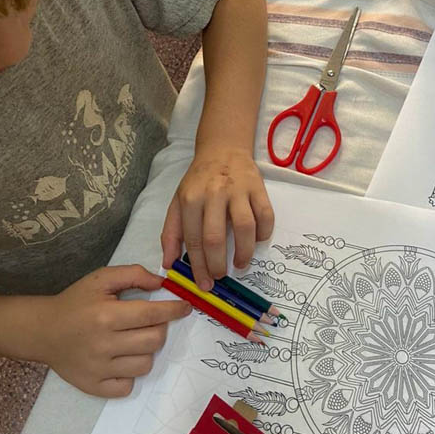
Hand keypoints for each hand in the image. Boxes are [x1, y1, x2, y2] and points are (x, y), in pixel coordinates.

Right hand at [41, 265, 191, 397]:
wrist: (43, 331)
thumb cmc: (76, 302)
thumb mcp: (101, 278)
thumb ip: (133, 274)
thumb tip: (161, 283)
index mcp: (106, 315)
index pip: (153, 314)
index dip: (174, 310)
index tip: (184, 307)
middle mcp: (104, 344)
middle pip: (154, 340)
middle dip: (160, 328)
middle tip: (151, 322)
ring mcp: (99, 368)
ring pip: (145, 364)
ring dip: (146, 351)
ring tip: (134, 340)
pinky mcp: (94, 386)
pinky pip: (128, 386)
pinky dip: (130, 374)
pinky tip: (122, 359)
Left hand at [161, 146, 273, 289]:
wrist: (222, 149)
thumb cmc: (198, 180)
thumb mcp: (178, 202)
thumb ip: (171, 233)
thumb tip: (168, 264)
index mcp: (190, 199)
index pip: (193, 240)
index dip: (198, 267)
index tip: (204, 284)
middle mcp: (213, 194)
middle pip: (216, 237)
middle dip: (218, 264)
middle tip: (220, 276)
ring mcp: (238, 190)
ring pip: (245, 227)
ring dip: (244, 252)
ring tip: (240, 263)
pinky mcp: (258, 188)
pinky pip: (266, 215)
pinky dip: (263, 233)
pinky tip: (256, 241)